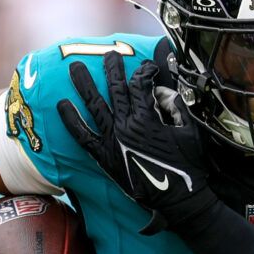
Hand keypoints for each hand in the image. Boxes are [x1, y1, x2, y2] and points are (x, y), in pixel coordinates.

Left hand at [58, 51, 218, 235]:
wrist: (179, 200)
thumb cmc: (189, 168)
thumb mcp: (191, 133)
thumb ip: (177, 109)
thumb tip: (165, 92)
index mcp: (148, 118)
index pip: (140, 84)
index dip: (144, 71)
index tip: (148, 68)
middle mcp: (126, 125)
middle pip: (115, 88)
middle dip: (112, 68)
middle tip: (109, 53)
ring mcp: (112, 140)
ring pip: (94, 105)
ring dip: (84, 84)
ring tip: (74, 67)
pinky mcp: (104, 156)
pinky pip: (83, 136)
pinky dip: (71, 120)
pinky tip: (63, 105)